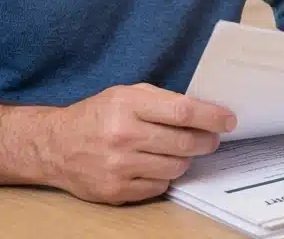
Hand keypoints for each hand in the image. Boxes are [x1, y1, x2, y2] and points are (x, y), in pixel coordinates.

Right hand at [40, 83, 235, 204]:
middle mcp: (123, 135)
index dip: (212, 117)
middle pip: (185, 143)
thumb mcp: (126, 94)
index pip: (183, 112)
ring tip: (177, 151)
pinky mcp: (115, 190)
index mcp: (127, 105)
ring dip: (185, 160)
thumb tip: (206, 111)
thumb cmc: (97, 116)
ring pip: (177, 167)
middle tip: (211, 139)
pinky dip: (164, 176)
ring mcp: (118, 166)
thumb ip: (163, 100)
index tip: (229, 120)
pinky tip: (155, 165)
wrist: (55, 145)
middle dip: (207, 141)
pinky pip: (160, 186)